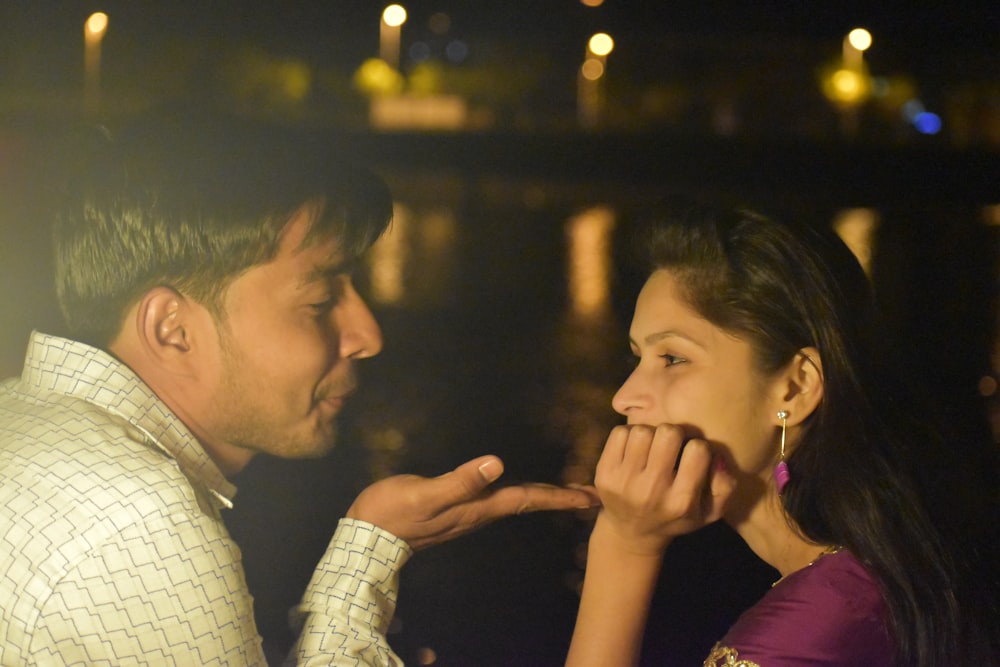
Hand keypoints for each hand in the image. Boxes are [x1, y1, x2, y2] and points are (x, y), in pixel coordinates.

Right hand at [346, 455, 599, 549]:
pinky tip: (516, 487)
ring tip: (566, 490)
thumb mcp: (427, 494)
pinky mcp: (456, 509)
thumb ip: (462, 481)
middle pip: (528, 503)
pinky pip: (498, 500)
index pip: (528, 500)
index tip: (592, 496)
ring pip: (516, 502)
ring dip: (543, 496)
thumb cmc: (394, 512)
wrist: (367, 537)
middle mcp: (480, 512)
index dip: (561, 497)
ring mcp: (469, 513)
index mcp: (480, 508)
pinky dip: (518, 494)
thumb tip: (498, 462)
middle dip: (560, 498)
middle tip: (592, 494)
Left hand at [593, 424, 734, 554]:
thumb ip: (724, 487)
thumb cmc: (676, 517)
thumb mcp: (709, 512)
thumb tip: (718, 458)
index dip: (698, 447)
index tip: (692, 457)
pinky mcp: (603, 474)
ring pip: (642, 431)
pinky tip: (635, 451)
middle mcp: (651, 491)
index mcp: (680, 501)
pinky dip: (629, 435)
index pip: (698, 450)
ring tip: (652, 448)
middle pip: (668, 433)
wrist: (632, 533)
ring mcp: (624, 482)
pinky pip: (619, 433)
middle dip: (673, 435)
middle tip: (671, 447)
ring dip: (650, 434)